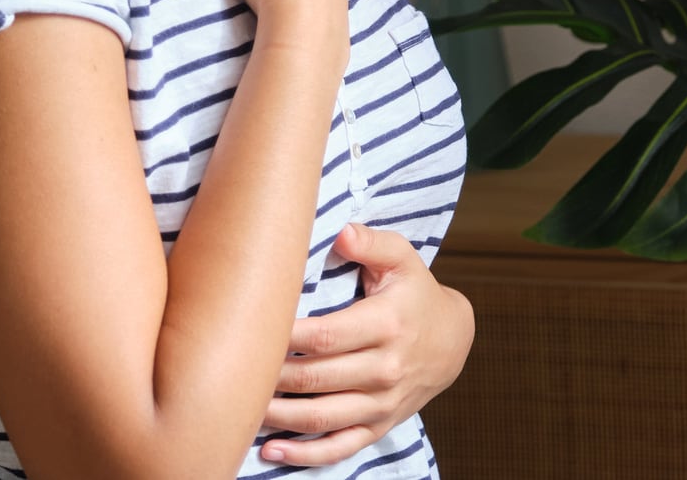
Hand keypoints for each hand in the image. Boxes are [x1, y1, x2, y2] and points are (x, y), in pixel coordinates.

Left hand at [256, 222, 474, 466]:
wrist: (452, 341)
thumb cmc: (415, 293)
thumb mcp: (403, 258)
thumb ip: (371, 242)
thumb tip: (341, 231)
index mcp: (386, 324)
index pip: (324, 336)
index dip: (284, 337)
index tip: (250, 329)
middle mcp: (385, 369)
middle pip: (315, 378)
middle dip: (270, 376)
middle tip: (234, 367)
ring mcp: (382, 403)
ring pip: (321, 417)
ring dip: (278, 416)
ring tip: (242, 408)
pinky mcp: (379, 425)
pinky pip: (340, 448)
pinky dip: (304, 455)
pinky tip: (270, 451)